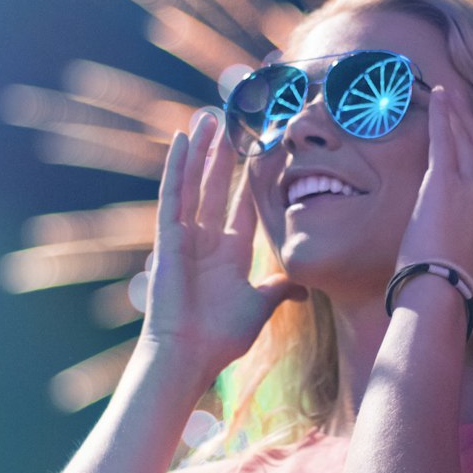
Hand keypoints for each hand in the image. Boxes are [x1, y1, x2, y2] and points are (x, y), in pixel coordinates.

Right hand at [141, 113, 305, 378]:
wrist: (191, 354)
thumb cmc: (221, 337)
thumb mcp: (261, 306)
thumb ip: (279, 290)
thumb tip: (304, 288)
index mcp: (230, 253)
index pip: (244, 204)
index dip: (252, 178)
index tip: (262, 151)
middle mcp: (207, 239)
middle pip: (218, 186)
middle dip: (224, 155)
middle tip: (231, 121)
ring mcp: (186, 235)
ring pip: (195, 182)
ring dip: (202, 151)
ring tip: (208, 118)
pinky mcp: (168, 236)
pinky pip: (173, 194)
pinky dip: (176, 166)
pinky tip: (182, 140)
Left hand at [396, 87, 472, 291]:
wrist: (444, 291)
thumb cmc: (457, 284)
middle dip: (470, 122)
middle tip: (461, 100)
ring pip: (465, 139)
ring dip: (456, 114)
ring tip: (447, 94)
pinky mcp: (446, 180)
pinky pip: (445, 138)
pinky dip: (443, 114)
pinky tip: (438, 96)